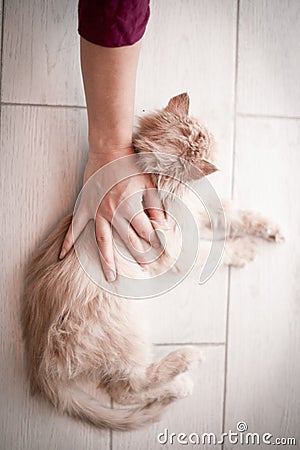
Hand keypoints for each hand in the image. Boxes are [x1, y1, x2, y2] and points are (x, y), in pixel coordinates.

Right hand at [60, 149, 166, 281]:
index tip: (161, 254)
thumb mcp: (148, 184)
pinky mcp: (85, 206)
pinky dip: (68, 242)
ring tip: (110, 277)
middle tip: (144, 272)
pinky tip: (62, 256)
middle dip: (139, 257)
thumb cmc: (131, 166)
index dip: (155, 243)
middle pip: (128, 241)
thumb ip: (155, 206)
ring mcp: (96, 211)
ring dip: (107, 260)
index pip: (145, 232)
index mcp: (130, 206)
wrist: (108, 149)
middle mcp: (113, 212)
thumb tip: (163, 225)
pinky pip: (74, 227)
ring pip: (102, 241)